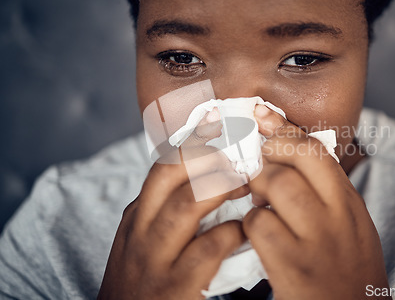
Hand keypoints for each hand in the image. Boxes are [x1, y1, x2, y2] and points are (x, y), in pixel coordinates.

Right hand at [98, 113, 247, 299]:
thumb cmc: (142, 278)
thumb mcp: (142, 239)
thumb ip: (165, 211)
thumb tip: (206, 179)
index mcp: (137, 214)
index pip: (162, 165)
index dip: (193, 142)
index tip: (216, 122)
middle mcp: (142, 230)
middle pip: (168, 174)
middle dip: (206, 156)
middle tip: (237, 154)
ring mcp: (156, 257)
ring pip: (187, 205)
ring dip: (222, 188)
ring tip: (246, 184)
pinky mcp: (175, 286)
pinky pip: (208, 249)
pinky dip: (231, 233)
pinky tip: (244, 229)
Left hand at [243, 105, 389, 299]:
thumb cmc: (345, 269)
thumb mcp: (349, 226)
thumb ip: (325, 192)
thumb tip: (286, 158)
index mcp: (349, 202)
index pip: (316, 150)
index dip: (284, 128)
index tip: (261, 114)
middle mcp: (337, 215)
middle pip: (295, 159)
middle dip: (267, 155)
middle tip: (257, 168)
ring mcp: (316, 240)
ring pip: (275, 185)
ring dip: (256, 189)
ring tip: (257, 202)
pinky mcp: (293, 265)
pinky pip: (259, 224)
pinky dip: (250, 224)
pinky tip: (256, 234)